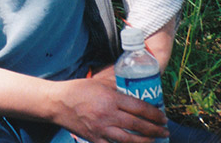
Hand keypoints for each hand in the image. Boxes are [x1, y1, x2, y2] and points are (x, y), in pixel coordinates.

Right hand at [50, 77, 168, 142]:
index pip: (139, 107)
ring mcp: (101, 129)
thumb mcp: (98, 83)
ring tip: (154, 140)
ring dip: (145, 141)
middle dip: (155, 129)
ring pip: (129, 139)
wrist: (56, 103)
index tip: (163, 117)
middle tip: (165, 130)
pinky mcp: (94, 139)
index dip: (154, 114)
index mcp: (110, 98)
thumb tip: (134, 90)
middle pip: (138, 125)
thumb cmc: (77, 90)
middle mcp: (107, 114)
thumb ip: (116, 87)